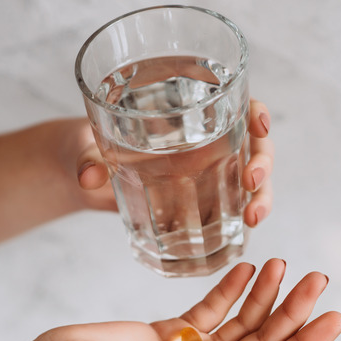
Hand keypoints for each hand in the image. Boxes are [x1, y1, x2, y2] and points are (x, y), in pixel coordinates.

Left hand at [72, 98, 274, 226]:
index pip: (234, 101)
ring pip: (249, 178)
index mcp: (182, 111)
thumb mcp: (82, 146)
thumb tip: (89, 176)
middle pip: (252, 143)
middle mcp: (202, 139)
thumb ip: (87, 158)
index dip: (256, 111)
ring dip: (260, 197)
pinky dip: (239, 223)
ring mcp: (204, 171)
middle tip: (252, 182)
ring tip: (252, 218)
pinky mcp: (196, 201)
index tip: (259, 126)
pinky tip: (240, 239)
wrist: (78, 172)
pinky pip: (228, 209)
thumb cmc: (83, 144)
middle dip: (262, 162)